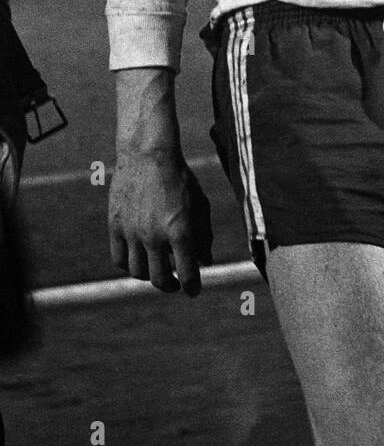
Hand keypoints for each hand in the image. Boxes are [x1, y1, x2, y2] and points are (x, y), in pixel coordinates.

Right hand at [108, 152, 212, 296]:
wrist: (148, 154)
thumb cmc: (180, 179)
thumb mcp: (200, 205)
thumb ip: (204, 235)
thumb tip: (205, 262)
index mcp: (180, 231)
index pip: (187, 274)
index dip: (192, 287)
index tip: (193, 291)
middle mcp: (155, 236)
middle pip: (159, 279)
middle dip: (170, 285)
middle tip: (174, 283)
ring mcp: (133, 232)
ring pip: (138, 272)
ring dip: (149, 277)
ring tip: (156, 271)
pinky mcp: (116, 226)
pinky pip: (119, 258)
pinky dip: (129, 265)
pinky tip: (138, 260)